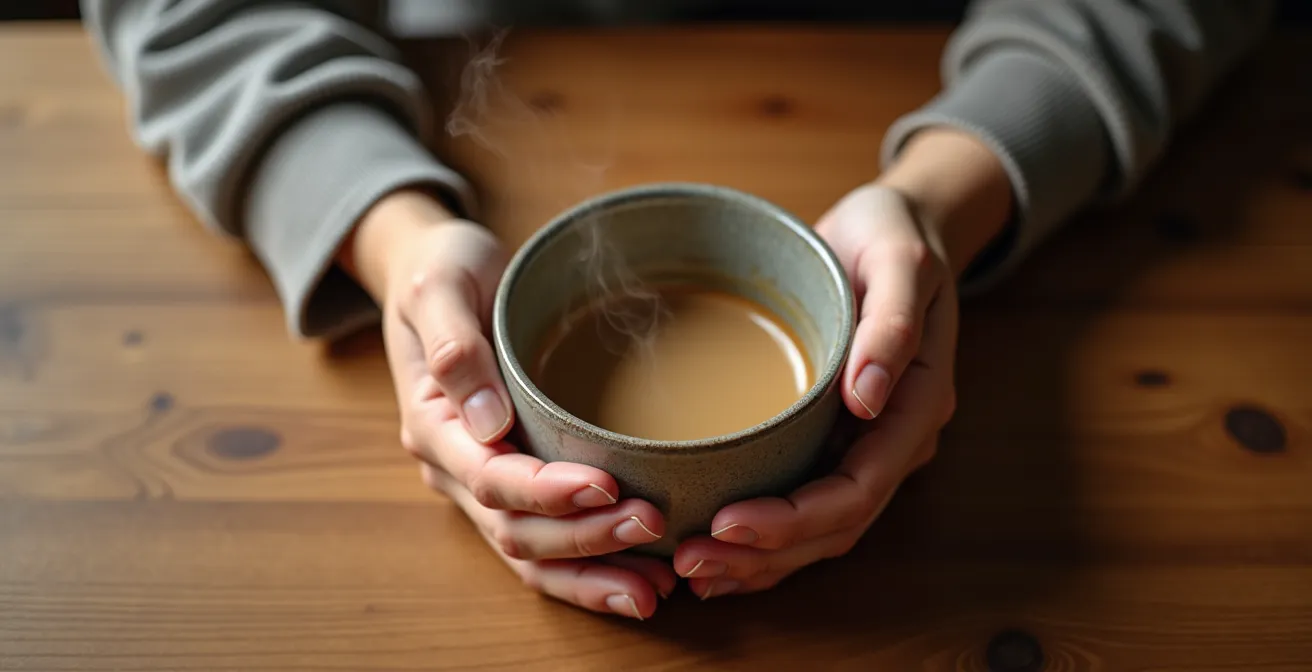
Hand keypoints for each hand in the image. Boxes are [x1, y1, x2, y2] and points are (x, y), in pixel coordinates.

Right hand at [340, 190, 674, 618]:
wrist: (433, 271)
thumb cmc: (440, 269)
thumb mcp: (439, 284)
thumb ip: (454, 345)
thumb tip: (487, 420)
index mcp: (433, 424)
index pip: (491, 477)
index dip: (547, 491)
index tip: (606, 485)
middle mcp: (454, 465)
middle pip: (516, 529)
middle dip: (584, 539)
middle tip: (653, 525)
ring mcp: (480, 479)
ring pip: (529, 554)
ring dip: (589, 575)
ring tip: (654, 589)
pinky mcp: (511, 480)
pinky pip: (544, 542)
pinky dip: (588, 568)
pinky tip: (640, 577)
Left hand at [672, 129, 1012, 597]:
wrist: (897, 228)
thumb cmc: (895, 238)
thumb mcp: (900, 260)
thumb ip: (891, 324)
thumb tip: (869, 399)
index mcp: (916, 405)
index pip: (858, 489)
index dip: (795, 519)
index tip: (727, 524)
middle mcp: (895, 439)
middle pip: (835, 526)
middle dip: (764, 554)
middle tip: (689, 561)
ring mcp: (868, 444)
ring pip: (819, 531)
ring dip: (758, 560)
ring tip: (690, 569)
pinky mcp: (836, 437)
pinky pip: (804, 504)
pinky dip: (762, 539)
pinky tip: (714, 552)